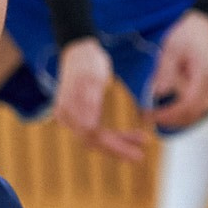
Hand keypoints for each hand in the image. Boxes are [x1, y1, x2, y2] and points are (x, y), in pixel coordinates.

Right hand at [50, 37, 144, 161]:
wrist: (78, 51)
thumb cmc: (88, 62)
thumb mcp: (93, 77)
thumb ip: (90, 100)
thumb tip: (89, 127)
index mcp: (69, 109)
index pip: (92, 135)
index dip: (115, 144)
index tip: (137, 147)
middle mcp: (66, 117)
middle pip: (93, 141)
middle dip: (118, 149)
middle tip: (141, 156)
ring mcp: (70, 118)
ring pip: (95, 139)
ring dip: (117, 144)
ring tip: (140, 142)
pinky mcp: (78, 117)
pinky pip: (95, 133)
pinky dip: (112, 136)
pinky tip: (128, 136)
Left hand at [144, 9, 207, 131]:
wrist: (202, 27)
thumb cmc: (186, 34)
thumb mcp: (171, 48)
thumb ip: (165, 70)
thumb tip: (159, 93)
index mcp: (204, 74)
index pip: (187, 104)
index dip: (168, 114)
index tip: (148, 114)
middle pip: (192, 114)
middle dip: (169, 120)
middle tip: (146, 116)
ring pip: (195, 114)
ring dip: (174, 119)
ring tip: (152, 114)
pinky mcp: (207, 91)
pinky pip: (195, 108)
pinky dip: (180, 113)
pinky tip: (164, 110)